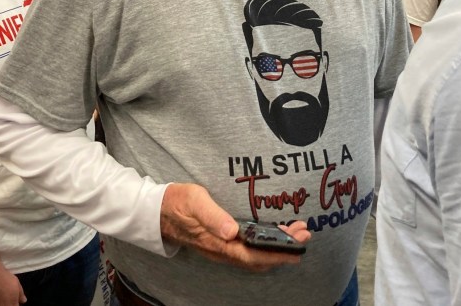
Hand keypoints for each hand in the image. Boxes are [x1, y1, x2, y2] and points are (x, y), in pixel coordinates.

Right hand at [160, 183, 310, 271]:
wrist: (156, 211)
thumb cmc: (176, 202)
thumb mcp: (194, 201)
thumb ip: (213, 216)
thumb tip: (232, 231)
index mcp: (217, 242)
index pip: (253, 254)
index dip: (277, 253)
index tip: (298, 246)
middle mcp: (221, 250)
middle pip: (258, 258)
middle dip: (284, 250)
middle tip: (305, 235)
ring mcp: (221, 248)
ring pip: (254, 255)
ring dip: (276, 247)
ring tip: (295, 233)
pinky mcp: (220, 242)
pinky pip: (247, 250)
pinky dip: (265, 245)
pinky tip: (274, 235)